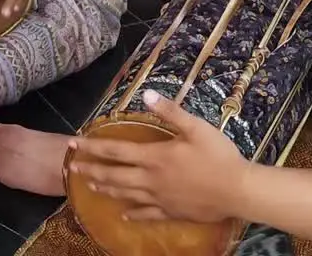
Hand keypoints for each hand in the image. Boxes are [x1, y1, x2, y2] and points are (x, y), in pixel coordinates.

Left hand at [68, 90, 247, 221]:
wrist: (238, 191)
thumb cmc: (218, 156)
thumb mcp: (196, 128)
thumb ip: (170, 112)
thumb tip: (146, 95)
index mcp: (154, 156)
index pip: (116, 150)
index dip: (93, 146)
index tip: (74, 144)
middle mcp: (151, 179)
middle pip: (114, 175)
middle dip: (92, 170)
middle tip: (72, 168)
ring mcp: (160, 198)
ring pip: (126, 195)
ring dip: (106, 189)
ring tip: (90, 186)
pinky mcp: (171, 212)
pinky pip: (147, 214)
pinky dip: (133, 214)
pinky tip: (125, 216)